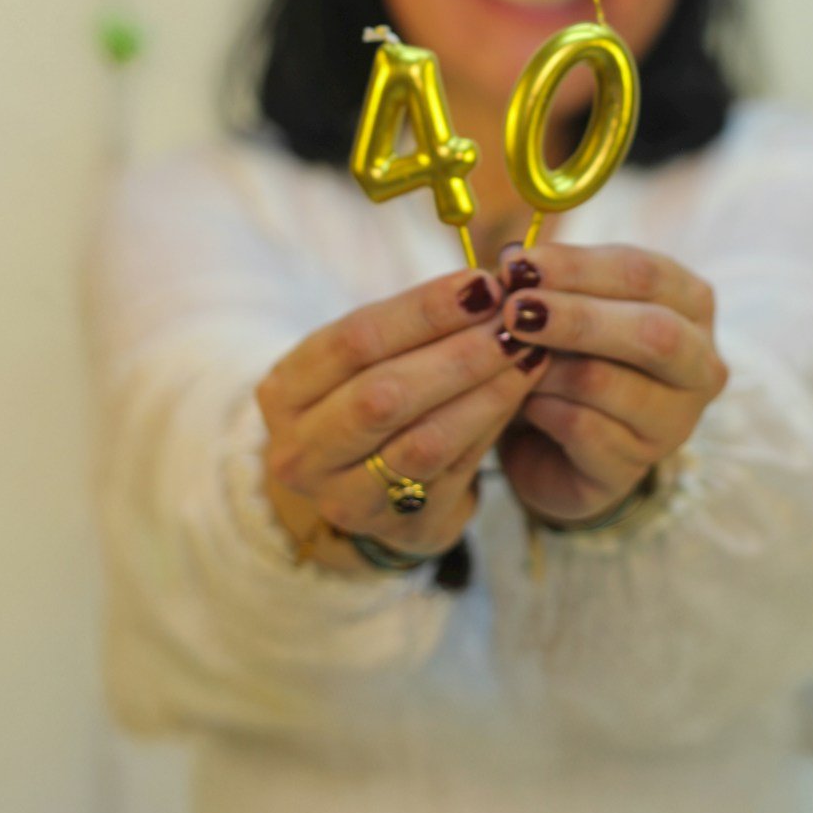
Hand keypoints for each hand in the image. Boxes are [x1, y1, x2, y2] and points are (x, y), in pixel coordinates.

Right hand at [256, 267, 546, 570]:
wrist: (357, 491)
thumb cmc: (365, 400)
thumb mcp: (362, 361)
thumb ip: (412, 325)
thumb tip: (487, 284)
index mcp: (285, 392)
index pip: (356, 341)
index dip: (423, 310)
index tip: (482, 283)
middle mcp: (303, 452)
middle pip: (385, 395)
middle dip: (459, 352)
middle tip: (513, 321)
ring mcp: (347, 499)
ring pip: (425, 441)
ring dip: (485, 392)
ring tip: (527, 353)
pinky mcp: (400, 529)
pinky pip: (455, 472)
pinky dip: (492, 426)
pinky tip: (520, 391)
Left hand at [493, 243, 726, 525]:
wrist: (547, 442)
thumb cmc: (562, 355)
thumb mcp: (559, 306)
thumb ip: (546, 282)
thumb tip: (515, 260)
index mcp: (689, 303)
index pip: (644, 273)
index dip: (577, 266)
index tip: (518, 266)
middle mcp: (699, 364)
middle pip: (652, 332)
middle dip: (575, 318)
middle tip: (513, 310)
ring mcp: (674, 423)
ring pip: (609, 383)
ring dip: (545, 367)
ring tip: (507, 358)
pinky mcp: (633, 468)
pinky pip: (581, 430)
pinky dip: (540, 408)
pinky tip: (520, 401)